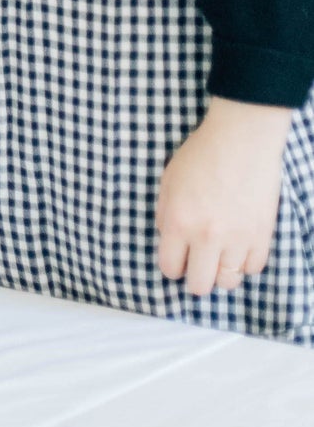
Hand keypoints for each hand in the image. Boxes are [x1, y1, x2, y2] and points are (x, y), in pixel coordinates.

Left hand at [156, 96, 291, 293]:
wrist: (241, 140)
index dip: (172, 267)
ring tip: (219, 256)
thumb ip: (164, 214)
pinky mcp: (262, 237)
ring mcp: (237, 240)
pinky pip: (253, 269)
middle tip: (197, 265)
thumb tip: (168, 239)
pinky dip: (245, 264)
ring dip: (221, 272)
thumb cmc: (201, 155)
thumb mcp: (168, 180)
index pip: (170, 268)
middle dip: (195, 279)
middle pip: (200, 285)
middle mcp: (206, 237)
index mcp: (178, 222)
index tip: (177, 260)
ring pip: (228, 283)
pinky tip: (239, 247)